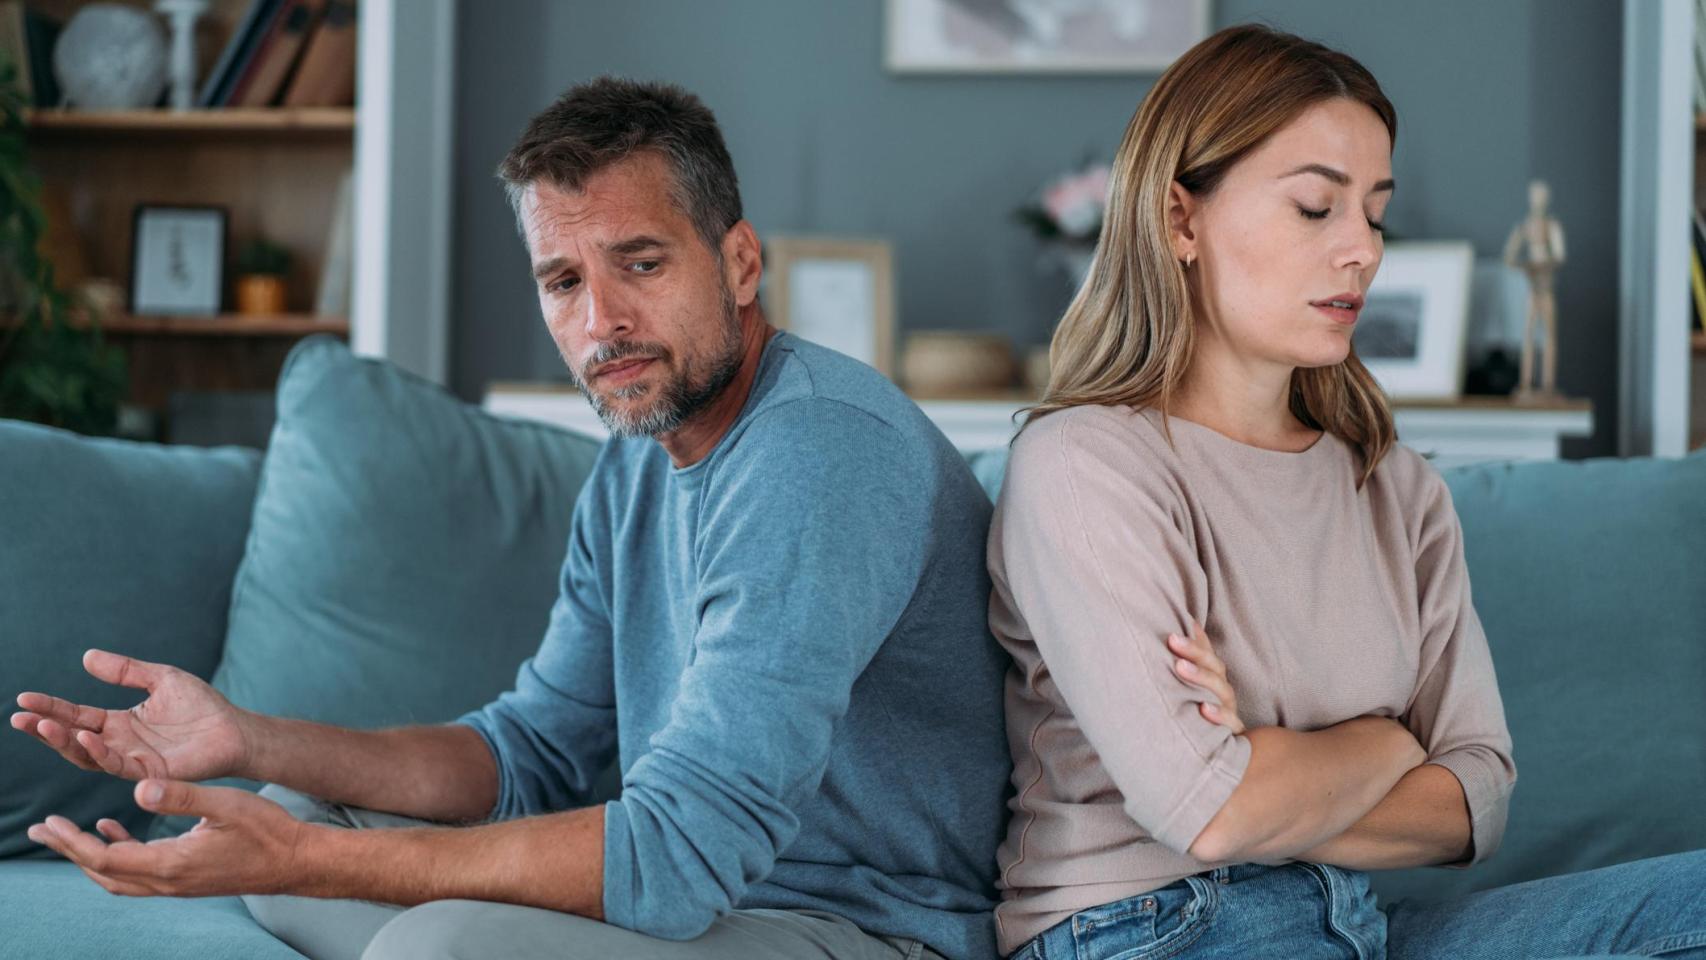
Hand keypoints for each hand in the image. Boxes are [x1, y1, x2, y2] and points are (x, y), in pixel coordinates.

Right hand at [11, 649, 253, 782]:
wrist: (235, 729)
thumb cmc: (201, 706)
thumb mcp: (160, 679)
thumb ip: (125, 671)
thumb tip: (86, 656)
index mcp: (119, 724)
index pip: (77, 716)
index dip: (51, 708)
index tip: (23, 699)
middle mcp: (120, 745)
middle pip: (73, 739)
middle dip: (45, 729)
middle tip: (19, 717)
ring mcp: (133, 761)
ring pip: (88, 756)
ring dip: (65, 741)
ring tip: (44, 726)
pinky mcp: (151, 772)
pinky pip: (119, 765)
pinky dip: (99, 753)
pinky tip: (85, 738)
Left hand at [26, 779, 307, 897]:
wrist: (295, 862)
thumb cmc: (267, 831)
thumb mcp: (227, 804)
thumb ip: (182, 796)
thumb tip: (139, 789)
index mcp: (171, 864)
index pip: (106, 858)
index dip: (73, 842)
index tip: (50, 823)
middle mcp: (167, 881)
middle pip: (102, 873)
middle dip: (68, 851)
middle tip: (42, 830)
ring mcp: (176, 885)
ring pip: (116, 878)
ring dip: (88, 856)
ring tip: (68, 834)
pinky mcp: (185, 880)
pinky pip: (137, 875)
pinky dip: (117, 856)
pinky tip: (115, 830)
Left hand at [1168, 619, 1245, 734]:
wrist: (1212, 756)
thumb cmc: (1197, 718)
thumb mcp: (1190, 692)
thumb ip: (1187, 663)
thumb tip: (1183, 628)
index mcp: (1214, 681)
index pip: (1208, 656)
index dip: (1195, 641)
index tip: (1173, 629)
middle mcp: (1223, 695)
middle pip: (1215, 669)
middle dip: (1195, 653)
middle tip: (1173, 640)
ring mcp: (1230, 714)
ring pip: (1222, 692)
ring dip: (1201, 678)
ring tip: (1180, 667)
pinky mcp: (1233, 737)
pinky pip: (1231, 725)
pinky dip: (1219, 716)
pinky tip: (1204, 708)